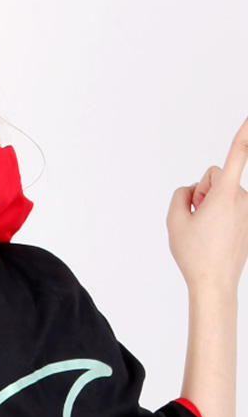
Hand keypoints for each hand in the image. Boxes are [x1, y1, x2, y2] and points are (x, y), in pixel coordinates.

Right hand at [167, 114, 247, 292]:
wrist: (215, 282)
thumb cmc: (195, 253)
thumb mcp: (174, 220)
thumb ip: (181, 194)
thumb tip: (193, 190)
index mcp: (225, 194)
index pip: (237, 156)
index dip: (244, 134)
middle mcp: (242, 198)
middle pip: (216, 177)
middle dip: (203, 191)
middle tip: (195, 216)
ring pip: (224, 193)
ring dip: (211, 204)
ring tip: (206, 230)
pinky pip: (230, 207)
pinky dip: (221, 215)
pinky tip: (215, 236)